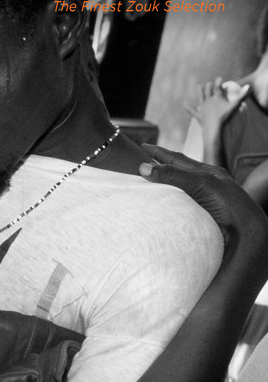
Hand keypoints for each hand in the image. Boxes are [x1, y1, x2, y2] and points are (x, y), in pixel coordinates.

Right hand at [139, 145, 267, 249]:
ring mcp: (199, 203)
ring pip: (174, 192)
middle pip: (175, 174)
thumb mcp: (201, 183)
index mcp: (207, 174)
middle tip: (136, 165)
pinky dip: (163, 206)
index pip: (178, 159)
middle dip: (157, 169)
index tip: (141, 147)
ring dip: (159, 189)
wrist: (244, 234)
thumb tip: (143, 168)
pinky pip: (174, 208)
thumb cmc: (229, 205)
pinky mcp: (195, 218)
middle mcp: (203, 187)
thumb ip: (174, 175)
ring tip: (141, 187)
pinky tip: (155, 208)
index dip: (159, 152)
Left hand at [183, 77, 249, 132]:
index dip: (218, 81)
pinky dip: (187, 107)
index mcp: (216, 97)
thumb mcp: (234, 106)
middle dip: (208, 85)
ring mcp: (202, 107)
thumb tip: (248, 87)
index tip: (219, 78)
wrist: (213, 126)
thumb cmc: (224, 116)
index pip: (217, 86)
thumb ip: (241, 96)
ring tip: (199, 86)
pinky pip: (191, 111)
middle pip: (207, 89)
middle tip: (210, 84)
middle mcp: (208, 100)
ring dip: (199, 91)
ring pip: (199, 96)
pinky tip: (183, 104)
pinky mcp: (198, 115)